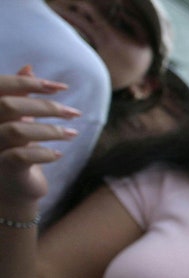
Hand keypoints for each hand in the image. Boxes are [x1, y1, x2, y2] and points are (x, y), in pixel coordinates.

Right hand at [0, 69, 78, 212]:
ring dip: (50, 130)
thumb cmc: (14, 151)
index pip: (1, 87)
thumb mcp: (18, 121)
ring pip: (17, 130)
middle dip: (46, 107)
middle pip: (9, 106)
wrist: (12, 191)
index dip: (30, 84)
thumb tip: (29, 68)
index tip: (60, 87)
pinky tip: (58, 154)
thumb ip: (19, 95)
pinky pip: (22, 156)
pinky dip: (45, 153)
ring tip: (72, 133)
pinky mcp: (2, 169)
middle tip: (74, 113)